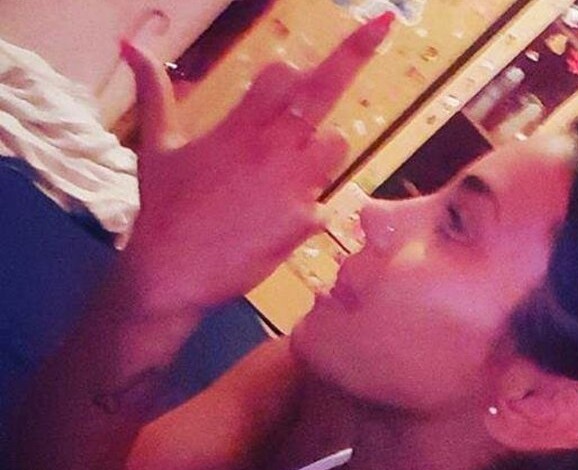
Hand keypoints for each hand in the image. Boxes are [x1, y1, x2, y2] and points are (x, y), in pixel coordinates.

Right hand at [119, 13, 392, 316]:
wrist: (173, 272)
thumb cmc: (163, 209)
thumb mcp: (157, 146)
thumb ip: (155, 94)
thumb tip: (131, 47)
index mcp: (239, 126)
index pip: (285, 76)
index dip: (291, 75)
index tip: (291, 79)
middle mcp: (272, 149)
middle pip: (325, 91)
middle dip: (354, 54)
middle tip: (382, 23)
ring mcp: (294, 186)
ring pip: (336, 145)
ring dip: (323, 149)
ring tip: (288, 171)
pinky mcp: (305, 223)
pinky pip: (327, 202)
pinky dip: (311, 207)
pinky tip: (278, 221)